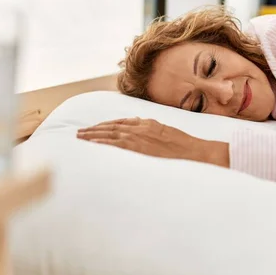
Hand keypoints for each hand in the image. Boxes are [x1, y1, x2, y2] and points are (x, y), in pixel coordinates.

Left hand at [76, 118, 228, 167]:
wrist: (195, 152)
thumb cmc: (185, 146)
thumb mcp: (168, 132)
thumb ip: (153, 130)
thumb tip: (141, 129)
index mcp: (147, 123)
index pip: (121, 122)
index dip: (106, 125)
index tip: (95, 128)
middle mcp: (140, 127)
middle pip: (111, 127)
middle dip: (94, 129)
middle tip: (80, 133)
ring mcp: (139, 137)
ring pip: (110, 134)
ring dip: (94, 135)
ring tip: (80, 138)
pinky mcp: (139, 148)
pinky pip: (116, 144)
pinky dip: (103, 143)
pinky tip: (92, 145)